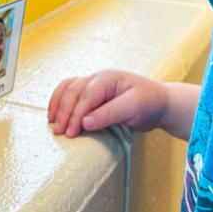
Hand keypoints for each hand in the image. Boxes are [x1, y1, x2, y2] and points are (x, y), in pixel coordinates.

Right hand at [47, 70, 167, 137]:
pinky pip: (70, 91)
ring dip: (58, 105)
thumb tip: (85, 123)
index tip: (71, 133)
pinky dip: (60, 101)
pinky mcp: (92, 93)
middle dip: (64, 112)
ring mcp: (94, 83)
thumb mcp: (133, 109)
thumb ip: (109, 114)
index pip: (86, 95)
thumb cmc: (149, 103)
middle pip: (74, 91)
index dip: (76, 114)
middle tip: (60, 133)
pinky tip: (55, 113)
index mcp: (109, 78)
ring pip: (68, 88)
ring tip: (53, 123)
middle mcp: (98, 78)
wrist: (159, 102)